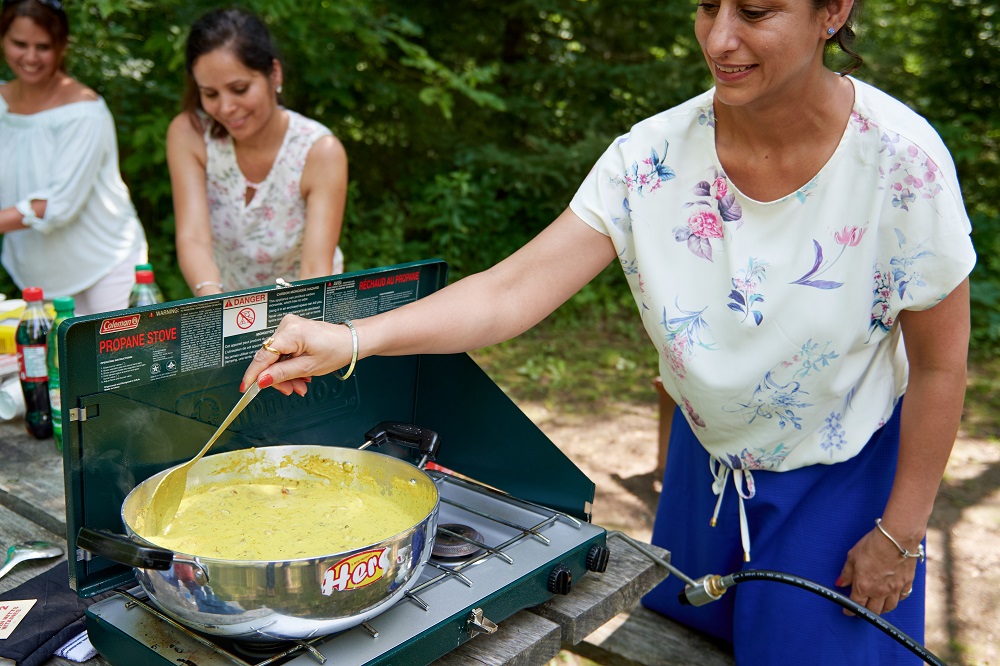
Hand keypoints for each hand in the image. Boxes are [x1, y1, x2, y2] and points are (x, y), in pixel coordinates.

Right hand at [240, 314, 354, 395]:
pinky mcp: (293, 330)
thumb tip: (261, 380)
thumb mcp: (308, 367)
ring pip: (276, 357)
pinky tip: (300, 374)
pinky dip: (290, 365)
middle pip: (269, 358)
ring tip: (300, 384)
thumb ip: (283, 373)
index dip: (253, 374)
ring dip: (286, 374)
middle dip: (278, 377)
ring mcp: (289, 326)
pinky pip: (283, 352)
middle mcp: (287, 325)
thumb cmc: (336, 350)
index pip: (263, 355)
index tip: (246, 387)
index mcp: (291, 332)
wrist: (350, 341)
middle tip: (291, 390)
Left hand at [836, 527, 917, 614]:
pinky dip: (896, 600)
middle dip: (866, 612)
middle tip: (862, 611)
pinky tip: (893, 597)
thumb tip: (840, 583)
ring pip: (889, 607)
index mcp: (864, 586)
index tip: (848, 611)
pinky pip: (902, 597)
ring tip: (877, 607)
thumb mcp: (852, 557)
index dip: (850, 610)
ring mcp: (895, 589)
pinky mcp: (907, 583)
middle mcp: (880, 591)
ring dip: (882, 609)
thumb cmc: (873, 545)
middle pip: (873, 610)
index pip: (856, 605)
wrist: (896, 538)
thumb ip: (846, 573)